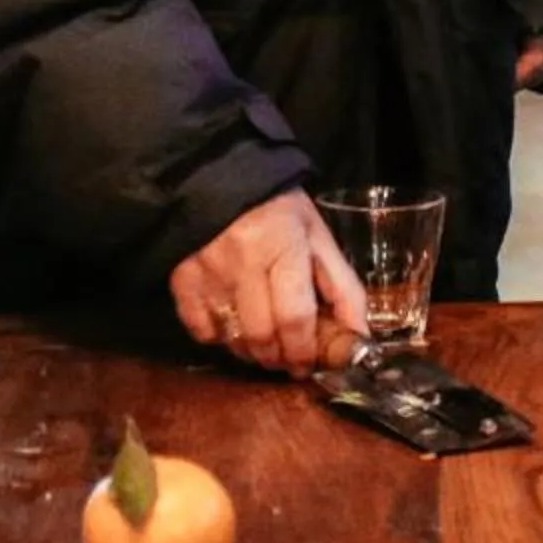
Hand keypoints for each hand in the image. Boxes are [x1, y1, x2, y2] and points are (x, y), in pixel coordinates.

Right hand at [169, 188, 368, 375]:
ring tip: (267, 344)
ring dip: (253, 352)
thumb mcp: (319, 237)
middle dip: (280, 357)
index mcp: (285, 246)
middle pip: (262, 334)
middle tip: (290, 358)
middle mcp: (244, 261)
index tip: (310, 365)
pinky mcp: (182, 280)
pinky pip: (202, 330)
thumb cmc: (280, 209)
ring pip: (233, 338)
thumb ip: (343, 287)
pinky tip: (234, 325)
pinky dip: (220, 338)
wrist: (221, 176)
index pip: (295, 316)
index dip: (304, 350)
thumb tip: (360, 337)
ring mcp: (209, 272)